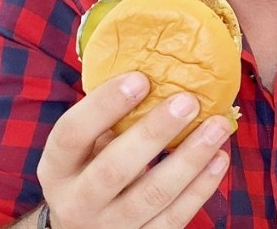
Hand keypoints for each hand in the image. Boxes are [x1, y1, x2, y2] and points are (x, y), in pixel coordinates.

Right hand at [36, 72, 231, 227]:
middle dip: (154, 133)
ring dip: (190, 159)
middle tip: (188, 101)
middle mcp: (76, 201)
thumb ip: (106, 116)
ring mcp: (110, 227)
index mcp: (56, 167)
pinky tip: (220, 158)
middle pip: (114, 169)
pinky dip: (201, 188)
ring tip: (218, 126)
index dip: (104, 105)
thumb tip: (153, 63)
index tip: (141, 77)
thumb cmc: (89, 169)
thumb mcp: (82, 146)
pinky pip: (174, 217)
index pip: (71, 134)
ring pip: (152, 196)